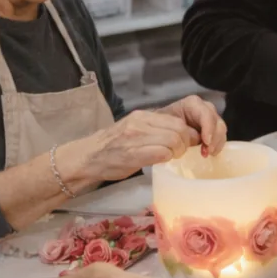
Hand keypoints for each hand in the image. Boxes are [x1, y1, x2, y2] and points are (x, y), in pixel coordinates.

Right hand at [59, 110, 201, 182]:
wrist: (88, 157)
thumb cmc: (114, 147)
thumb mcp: (136, 130)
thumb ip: (158, 130)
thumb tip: (187, 135)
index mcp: (143, 116)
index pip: (178, 120)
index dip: (188, 134)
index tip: (186, 144)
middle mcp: (140, 123)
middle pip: (180, 130)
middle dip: (185, 144)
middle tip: (178, 153)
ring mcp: (136, 137)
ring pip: (174, 140)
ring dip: (176, 152)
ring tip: (169, 157)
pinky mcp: (133, 153)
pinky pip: (162, 153)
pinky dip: (166, 158)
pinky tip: (159, 161)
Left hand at [158, 95, 226, 154]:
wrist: (161, 129)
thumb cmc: (162, 124)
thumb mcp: (166, 123)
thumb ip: (178, 128)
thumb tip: (192, 139)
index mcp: (193, 104)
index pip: (206, 113)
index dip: (208, 127)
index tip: (206, 142)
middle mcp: (204, 109)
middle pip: (217, 121)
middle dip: (214, 137)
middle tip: (207, 151)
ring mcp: (210, 120)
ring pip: (221, 130)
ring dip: (216, 143)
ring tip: (206, 154)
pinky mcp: (212, 131)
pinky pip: (220, 138)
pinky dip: (216, 147)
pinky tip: (209, 154)